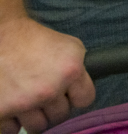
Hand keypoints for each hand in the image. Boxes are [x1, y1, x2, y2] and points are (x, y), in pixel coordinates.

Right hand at [0, 18, 94, 133]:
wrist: (1, 37)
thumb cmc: (33, 40)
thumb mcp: (68, 47)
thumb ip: (78, 70)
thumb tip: (82, 90)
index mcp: (70, 70)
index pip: (86, 99)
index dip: (77, 96)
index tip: (69, 93)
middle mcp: (49, 89)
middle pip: (60, 116)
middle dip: (53, 107)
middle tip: (43, 94)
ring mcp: (23, 103)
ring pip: (37, 126)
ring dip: (33, 116)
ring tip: (26, 100)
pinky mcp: (0, 111)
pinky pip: (11, 130)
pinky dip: (10, 122)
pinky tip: (11, 105)